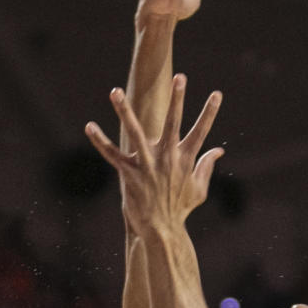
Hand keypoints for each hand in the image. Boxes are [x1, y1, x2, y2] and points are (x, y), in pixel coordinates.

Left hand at [86, 75, 222, 236]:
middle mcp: (167, 158)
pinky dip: (99, 141)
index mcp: (185, 159)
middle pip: (174, 123)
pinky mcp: (129, 174)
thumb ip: (207, 166)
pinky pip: (112, 154)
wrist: (161, 230)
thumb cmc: (180, 209)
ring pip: (135, 131)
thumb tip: (219, 150)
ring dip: (124, 110)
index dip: (210, 113)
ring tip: (115, 91)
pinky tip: (89, 127)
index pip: (201, 132)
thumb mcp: (199, 189)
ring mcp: (147, 165)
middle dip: (178, 99)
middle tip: (180, 77)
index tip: (217, 94)